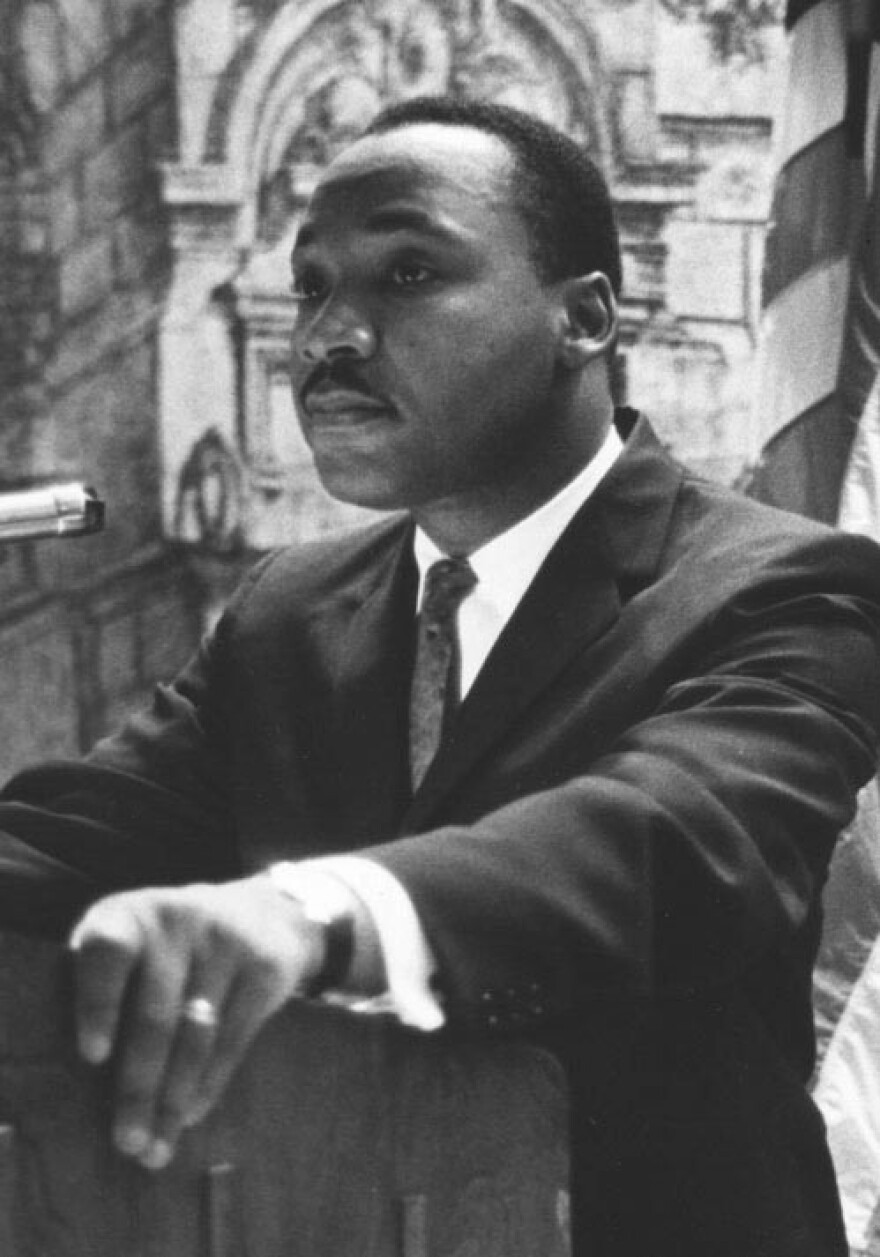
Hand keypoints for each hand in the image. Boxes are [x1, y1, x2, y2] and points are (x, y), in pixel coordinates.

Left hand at [69, 875, 324, 1169]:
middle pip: (155, 1014)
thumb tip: (73, 1077)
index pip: (108, 951)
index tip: (93, 1057)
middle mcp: (176, 921)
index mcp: (130, 915)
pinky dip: (209, 1085)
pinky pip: (233, 1039)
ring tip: (155, 1147)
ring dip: (173, 1099)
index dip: (98, 1002)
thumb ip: (104, 986)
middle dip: (138, 1086)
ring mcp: (225, 942)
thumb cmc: (170, 946)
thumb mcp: (134, 943)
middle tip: (126, 1142)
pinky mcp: (264, 968)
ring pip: (195, 1037)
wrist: (262, 911)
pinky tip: (190, 1116)